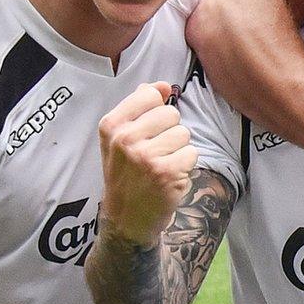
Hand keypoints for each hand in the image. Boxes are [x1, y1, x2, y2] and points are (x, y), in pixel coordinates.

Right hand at [97, 82, 196, 244]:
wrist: (126, 218)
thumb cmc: (126, 173)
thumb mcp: (120, 138)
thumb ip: (140, 107)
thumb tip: (162, 85)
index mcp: (111, 125)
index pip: (149, 94)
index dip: (157, 110)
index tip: (148, 130)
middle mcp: (124, 138)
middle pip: (171, 113)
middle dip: (170, 132)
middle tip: (155, 153)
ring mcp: (145, 156)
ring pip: (184, 133)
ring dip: (179, 150)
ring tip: (161, 166)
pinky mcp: (166, 172)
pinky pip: (192, 153)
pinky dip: (186, 166)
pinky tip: (169, 177)